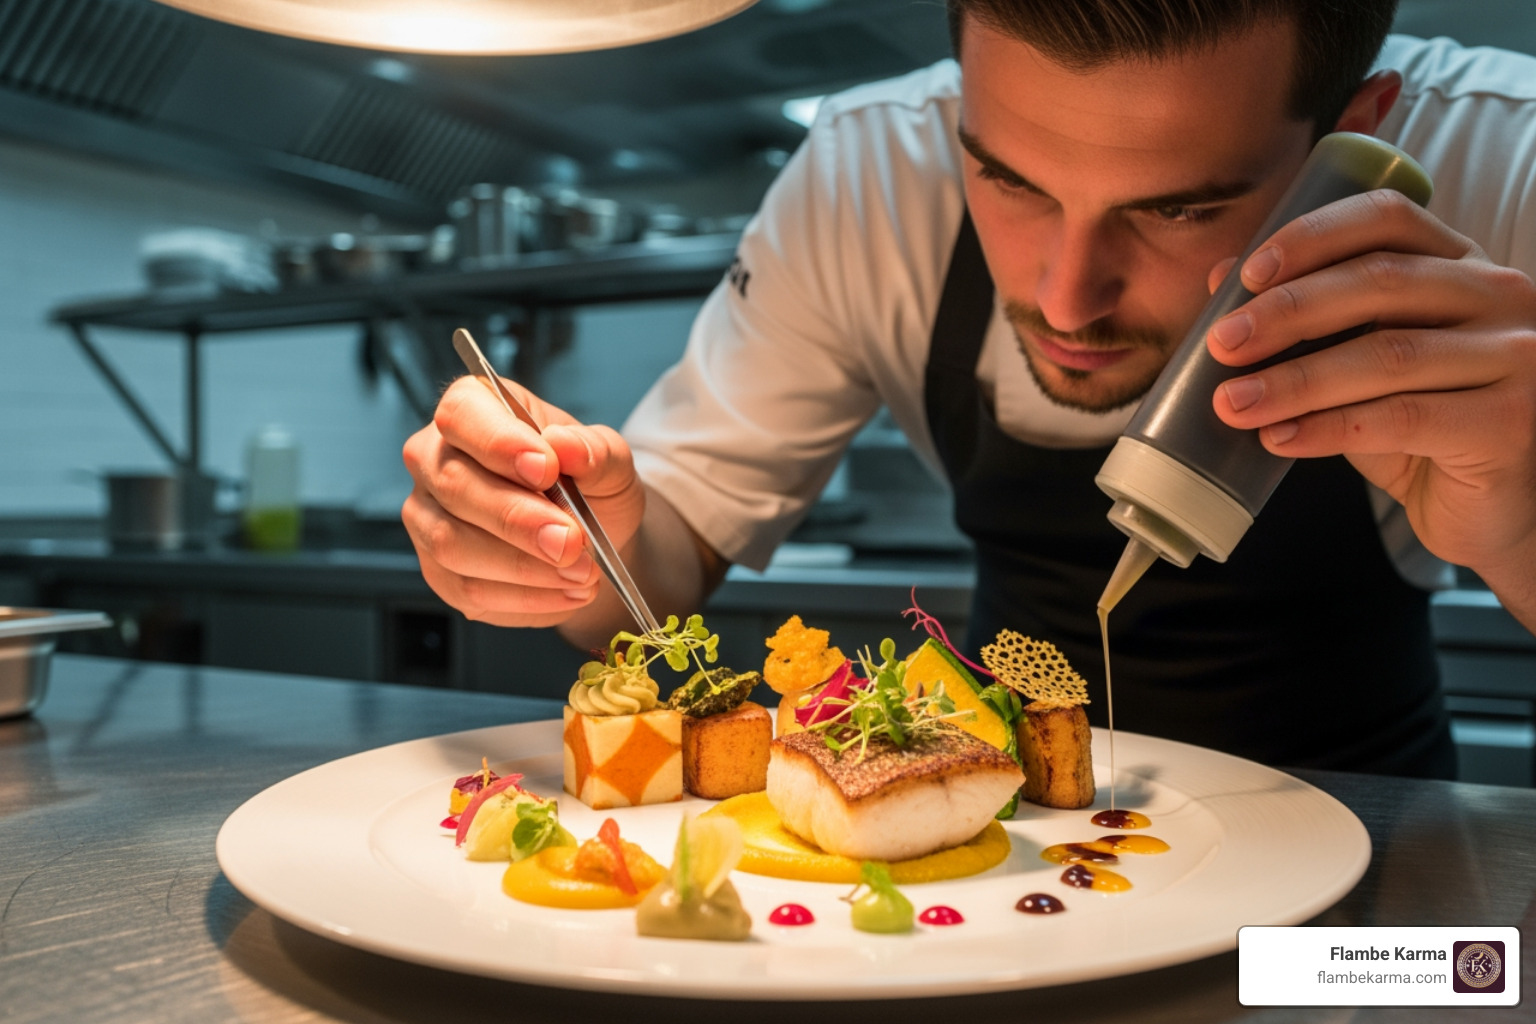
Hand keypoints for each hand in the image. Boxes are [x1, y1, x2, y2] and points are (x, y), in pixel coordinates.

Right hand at [401, 376, 645, 627]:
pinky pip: (467, 589)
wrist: (590, 540)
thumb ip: (594, 451)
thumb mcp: (608, 460)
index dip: (499, 443)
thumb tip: (567, 446)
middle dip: (517, 518)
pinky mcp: (438, 570)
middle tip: (572, 540)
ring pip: (453, 543)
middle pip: (454, 484)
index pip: (462, 415)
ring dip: (523, 565)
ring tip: (581, 571)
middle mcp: (434, 458)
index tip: (546, 469)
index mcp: (473, 409)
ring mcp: (428, 516)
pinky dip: (524, 597)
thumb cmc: (589, 485)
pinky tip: (566, 593)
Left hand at [1203, 189, 1535, 605]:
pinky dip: (1330, 428)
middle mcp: (1499, 295)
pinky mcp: (1512, 420)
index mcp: (1459, 264)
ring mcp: (1516, 355)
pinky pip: (1405, 417)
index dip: (1313, 238)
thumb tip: (1220, 277)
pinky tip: (1279, 439)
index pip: (1387, 221)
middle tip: (1222, 344)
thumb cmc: (1420, 429)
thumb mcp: (1358, 367)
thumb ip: (1308, 323)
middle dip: (1289, 312)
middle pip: (1381, 282)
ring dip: (1296, 380)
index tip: (1247, 275)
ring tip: (1233, 403)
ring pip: (1389, 354)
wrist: (1491, 508)